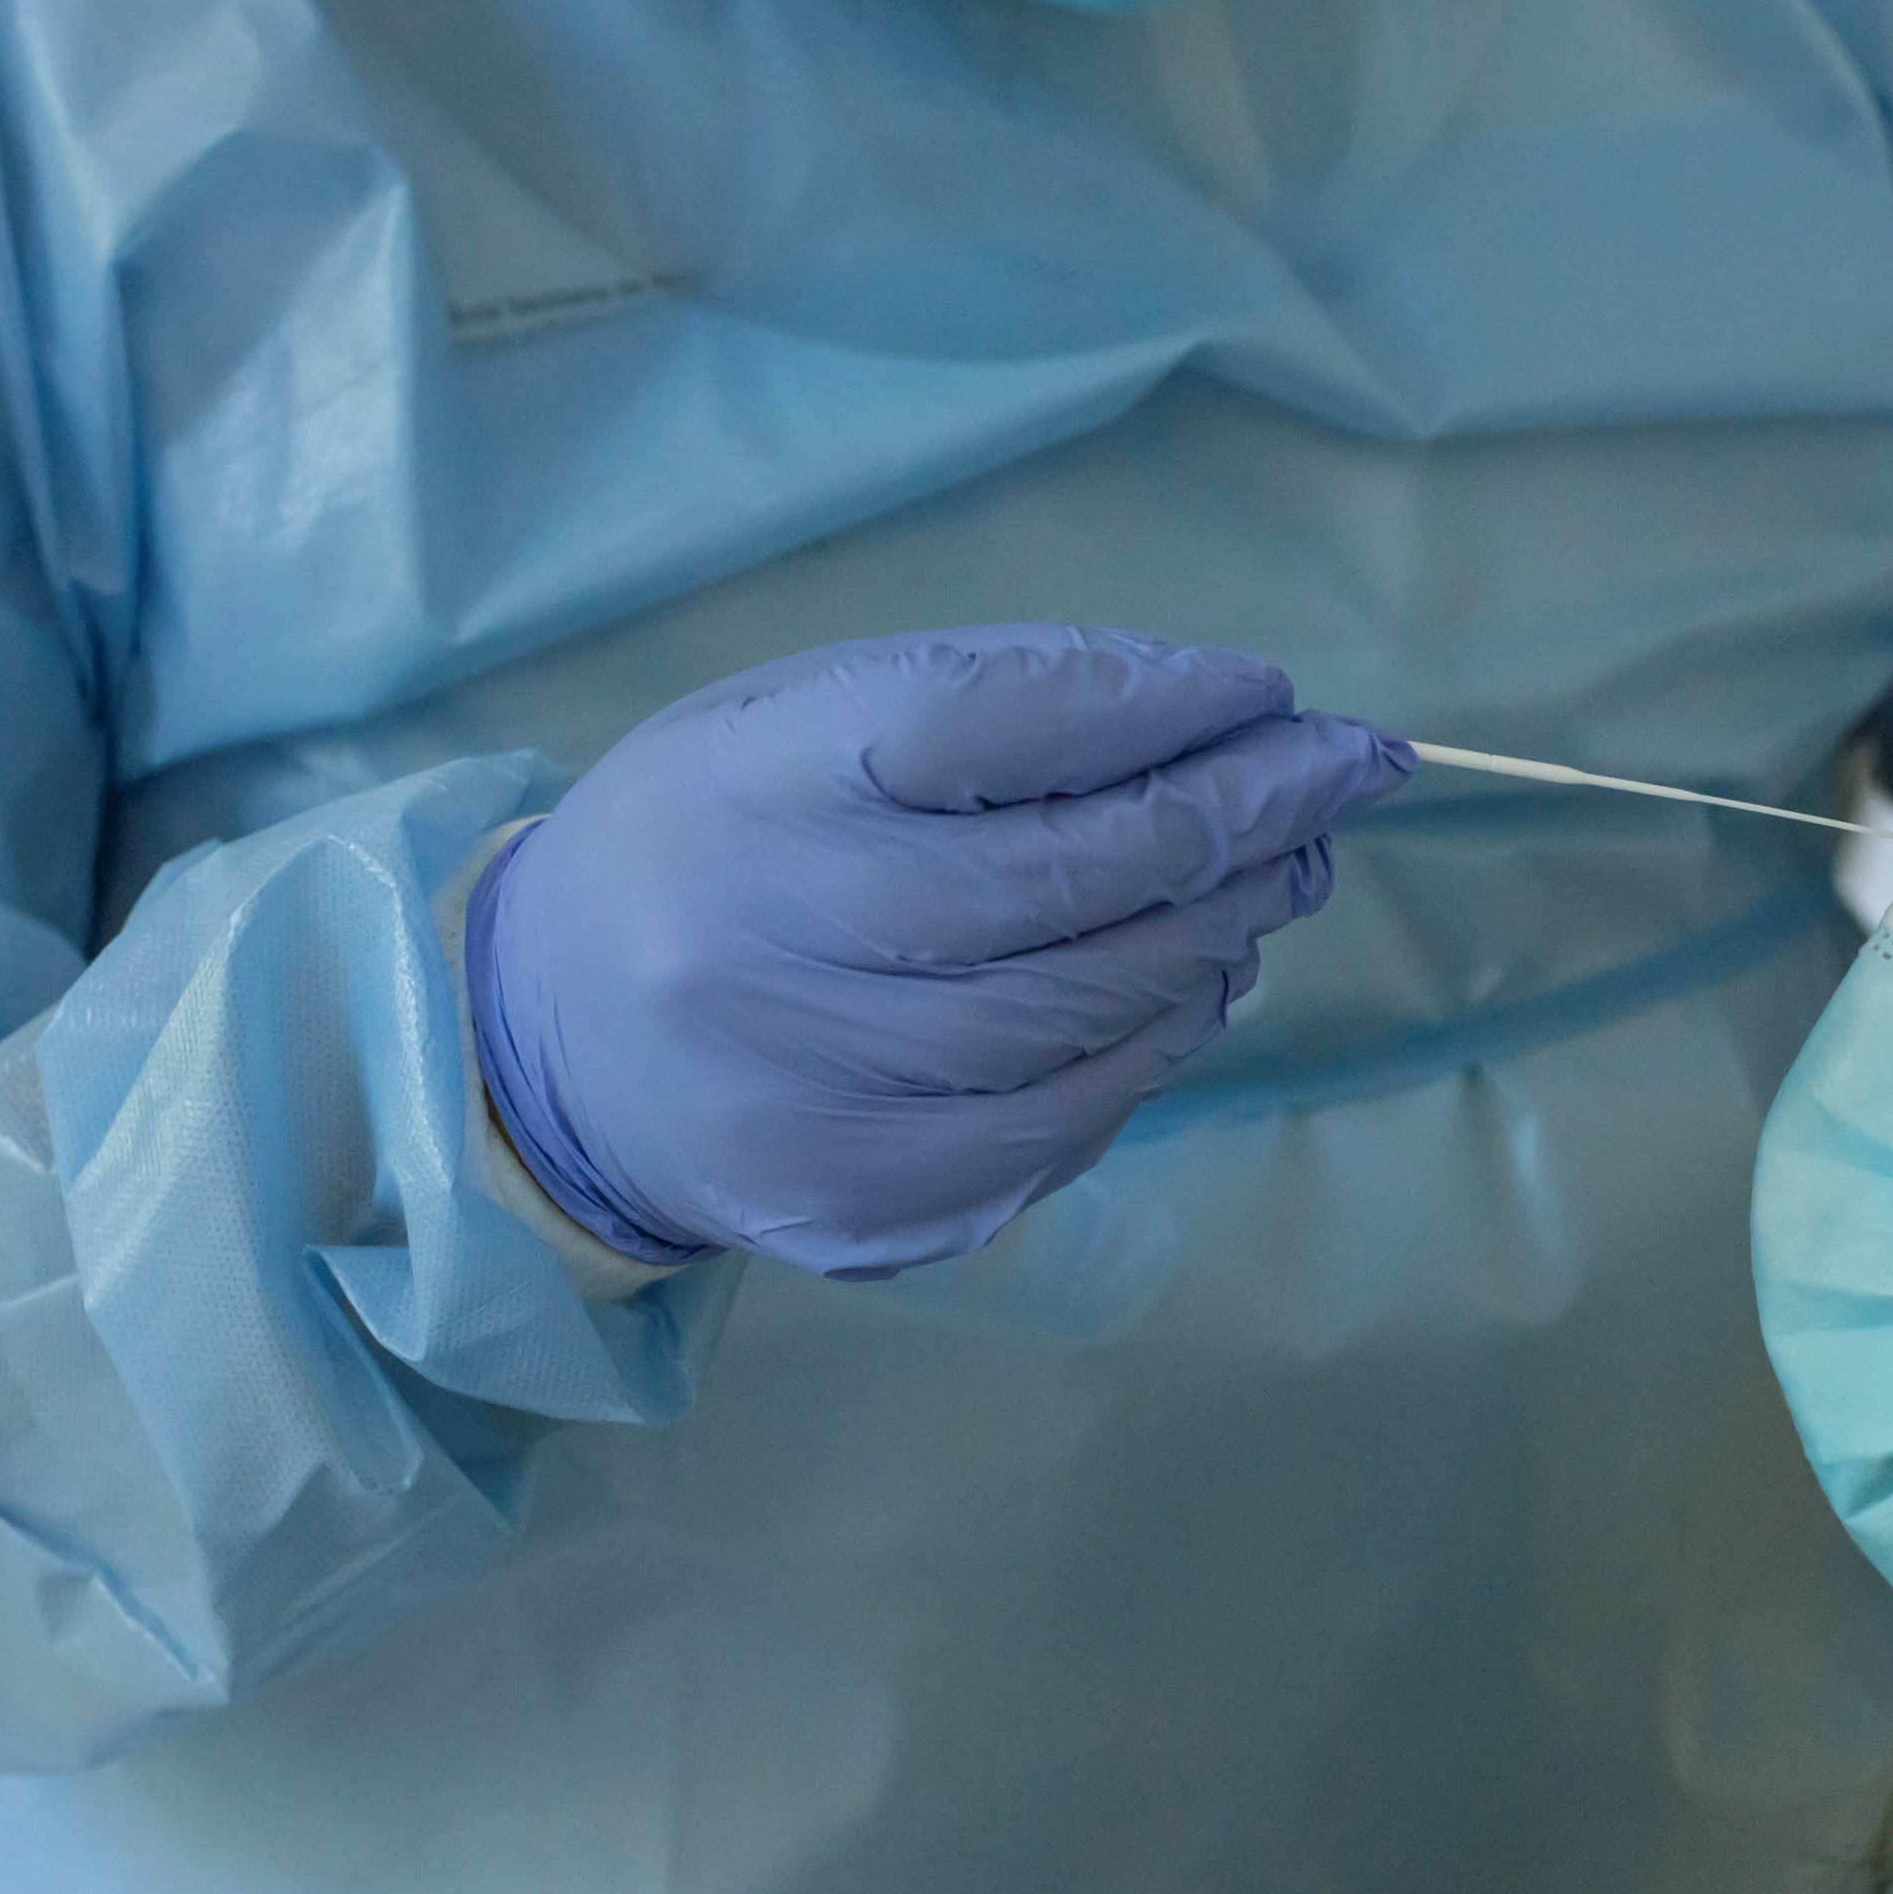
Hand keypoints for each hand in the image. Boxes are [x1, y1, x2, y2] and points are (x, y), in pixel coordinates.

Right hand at [465, 626, 1411, 1275]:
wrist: (556, 1043)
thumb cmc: (724, 843)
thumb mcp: (808, 721)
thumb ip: (1003, 702)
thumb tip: (1226, 713)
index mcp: (751, 783)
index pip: (988, 724)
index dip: (1152, 706)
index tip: (1269, 692)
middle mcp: (768, 939)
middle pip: (1065, 880)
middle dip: (1237, 821)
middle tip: (1336, 779)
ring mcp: (815, 1091)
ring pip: (1084, 1012)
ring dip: (1217, 934)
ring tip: (1280, 874)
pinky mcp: (861, 1201)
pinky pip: (1065, 1121)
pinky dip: (1156, 1044)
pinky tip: (1194, 985)